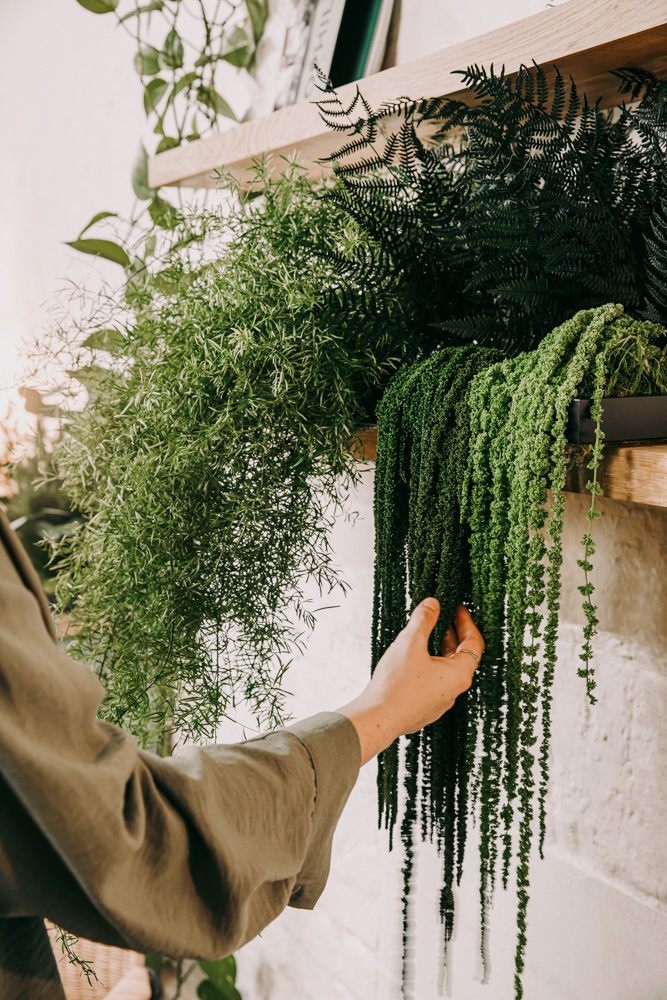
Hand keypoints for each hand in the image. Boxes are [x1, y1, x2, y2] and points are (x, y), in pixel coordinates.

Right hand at [336, 600, 483, 765]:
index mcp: (459, 674)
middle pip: (462, 657)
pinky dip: (430, 665)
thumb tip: (433, 603)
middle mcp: (454, 691)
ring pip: (447, 670)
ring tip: (428, 635)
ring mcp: (440, 702)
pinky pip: (434, 683)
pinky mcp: (425, 709)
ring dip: (441, 650)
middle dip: (453, 635)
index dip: (467, 622)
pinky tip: (413, 660)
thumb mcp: (411, 642)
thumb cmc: (397, 683)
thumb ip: (424, 619)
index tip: (458, 608)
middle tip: (444, 617)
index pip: (474, 643)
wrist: (378, 719)